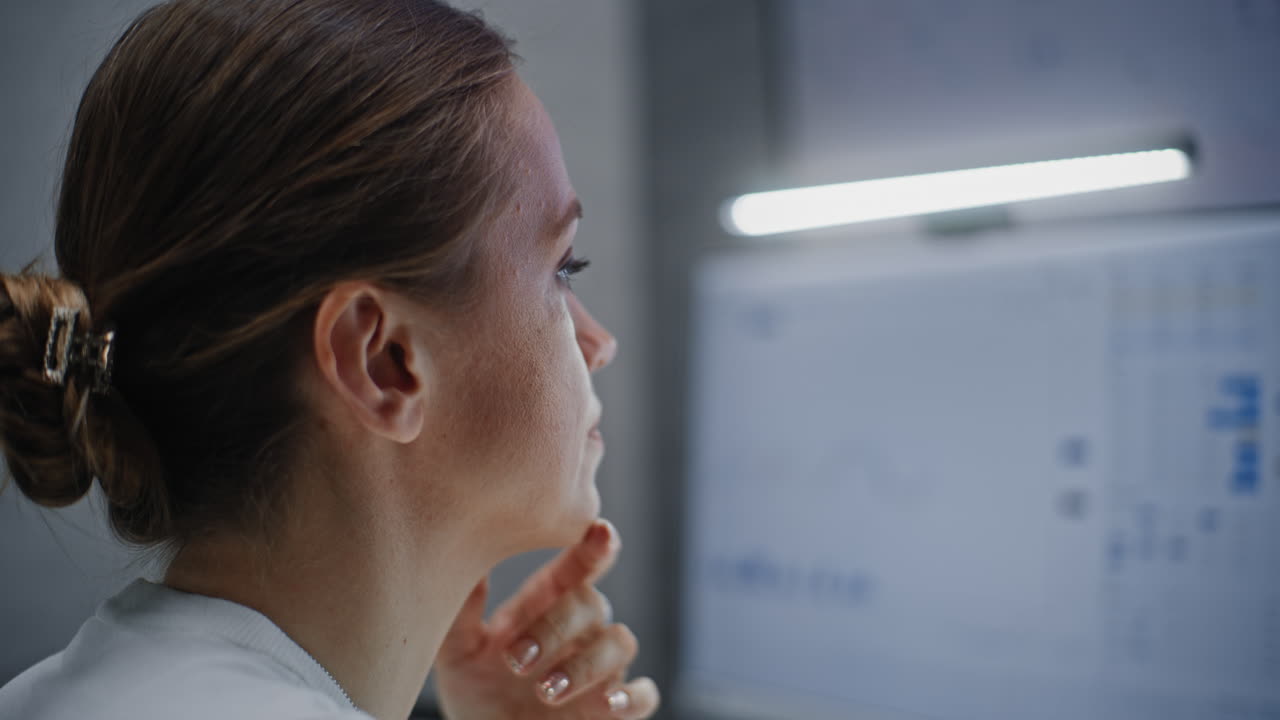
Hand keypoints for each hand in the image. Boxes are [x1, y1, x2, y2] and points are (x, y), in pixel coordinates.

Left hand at [434, 519, 659, 719]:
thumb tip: (464, 561)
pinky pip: (644, 695)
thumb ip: (464, 612)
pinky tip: (608, 704)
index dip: (592, 546)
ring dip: (587, 664)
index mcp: (546, 604)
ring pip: (620, 643)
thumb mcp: (458, 652)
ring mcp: (600, 668)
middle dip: (555, 629)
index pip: (576, 566)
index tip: (599, 529)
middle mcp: (579, 630)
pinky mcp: (611, 709)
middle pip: (590, 605)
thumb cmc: (475, 691)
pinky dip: (632, 697)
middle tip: (516, 661)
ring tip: (546, 690)